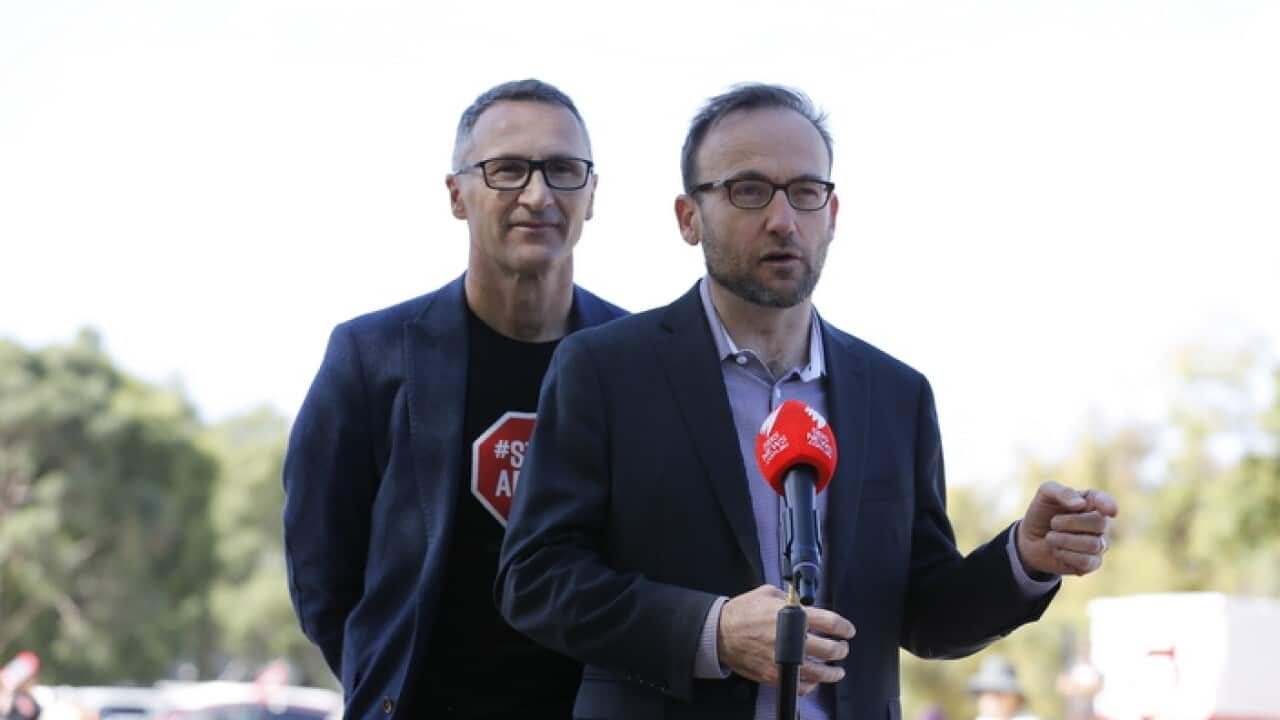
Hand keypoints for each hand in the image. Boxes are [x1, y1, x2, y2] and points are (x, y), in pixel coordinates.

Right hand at [717, 584, 854, 694]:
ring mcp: (783, 660)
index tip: (847, 630)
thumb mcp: (767, 593)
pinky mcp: (774, 675)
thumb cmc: (742, 613)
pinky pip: (800, 686)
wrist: (720, 633)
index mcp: (792, 616)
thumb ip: (789, 598)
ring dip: (833, 672)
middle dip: (841, 650)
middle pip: (830, 649)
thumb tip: (804, 602)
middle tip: (842, 648)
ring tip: (838, 670)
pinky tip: (814, 680)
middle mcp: (791, 639)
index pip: (830, 622)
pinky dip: (811, 685)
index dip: (844, 627)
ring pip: (819, 672)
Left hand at [1017, 481, 1117, 575]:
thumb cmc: (1042, 513)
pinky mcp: (1092, 563)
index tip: (1110, 511)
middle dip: (1070, 523)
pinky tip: (1057, 550)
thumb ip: (1062, 492)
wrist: (1030, 539)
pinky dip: (1066, 555)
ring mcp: (1100, 544)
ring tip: (1051, 537)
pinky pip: (1087, 562)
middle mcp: (1101, 523)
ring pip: (1094, 545)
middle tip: (1053, 523)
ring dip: (1064, 540)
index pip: (1106, 501)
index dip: (1108, 505)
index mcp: (1092, 502)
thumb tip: (1081, 504)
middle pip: (1100, 524)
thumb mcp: (1045, 495)